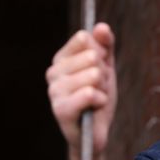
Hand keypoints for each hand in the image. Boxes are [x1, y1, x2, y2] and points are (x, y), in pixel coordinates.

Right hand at [46, 23, 116, 159]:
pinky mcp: (60, 110)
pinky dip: (101, 101)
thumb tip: (101, 26)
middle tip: (99, 89)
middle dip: (105, 74)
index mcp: (61, 59)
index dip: (101, 53)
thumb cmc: (98, 98)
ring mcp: (54, 91)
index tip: (100, 68)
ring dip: (104, 89)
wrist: (94, 133)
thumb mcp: (106, 67)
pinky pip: (90, 93)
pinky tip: (94, 109)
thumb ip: (105, 45)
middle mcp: (53, 72)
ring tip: (96, 100)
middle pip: (92, 56)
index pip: (85, 38)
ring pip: (93, 75)